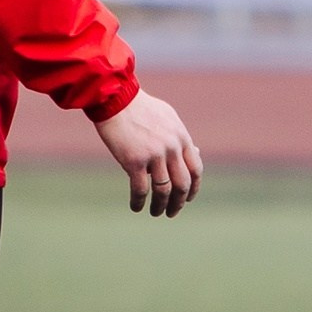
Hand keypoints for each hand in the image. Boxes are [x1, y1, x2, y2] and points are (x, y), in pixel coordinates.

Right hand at [95, 91, 201, 217]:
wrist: (115, 99)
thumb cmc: (139, 108)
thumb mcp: (168, 117)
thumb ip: (180, 137)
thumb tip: (194, 151)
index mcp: (181, 137)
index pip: (196, 169)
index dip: (194, 188)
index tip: (188, 198)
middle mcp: (172, 148)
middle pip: (182, 184)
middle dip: (179, 202)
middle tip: (172, 212)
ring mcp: (155, 155)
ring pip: (164, 191)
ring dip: (160, 206)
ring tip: (156, 213)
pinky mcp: (135, 161)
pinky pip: (141, 190)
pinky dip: (139, 202)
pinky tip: (136, 207)